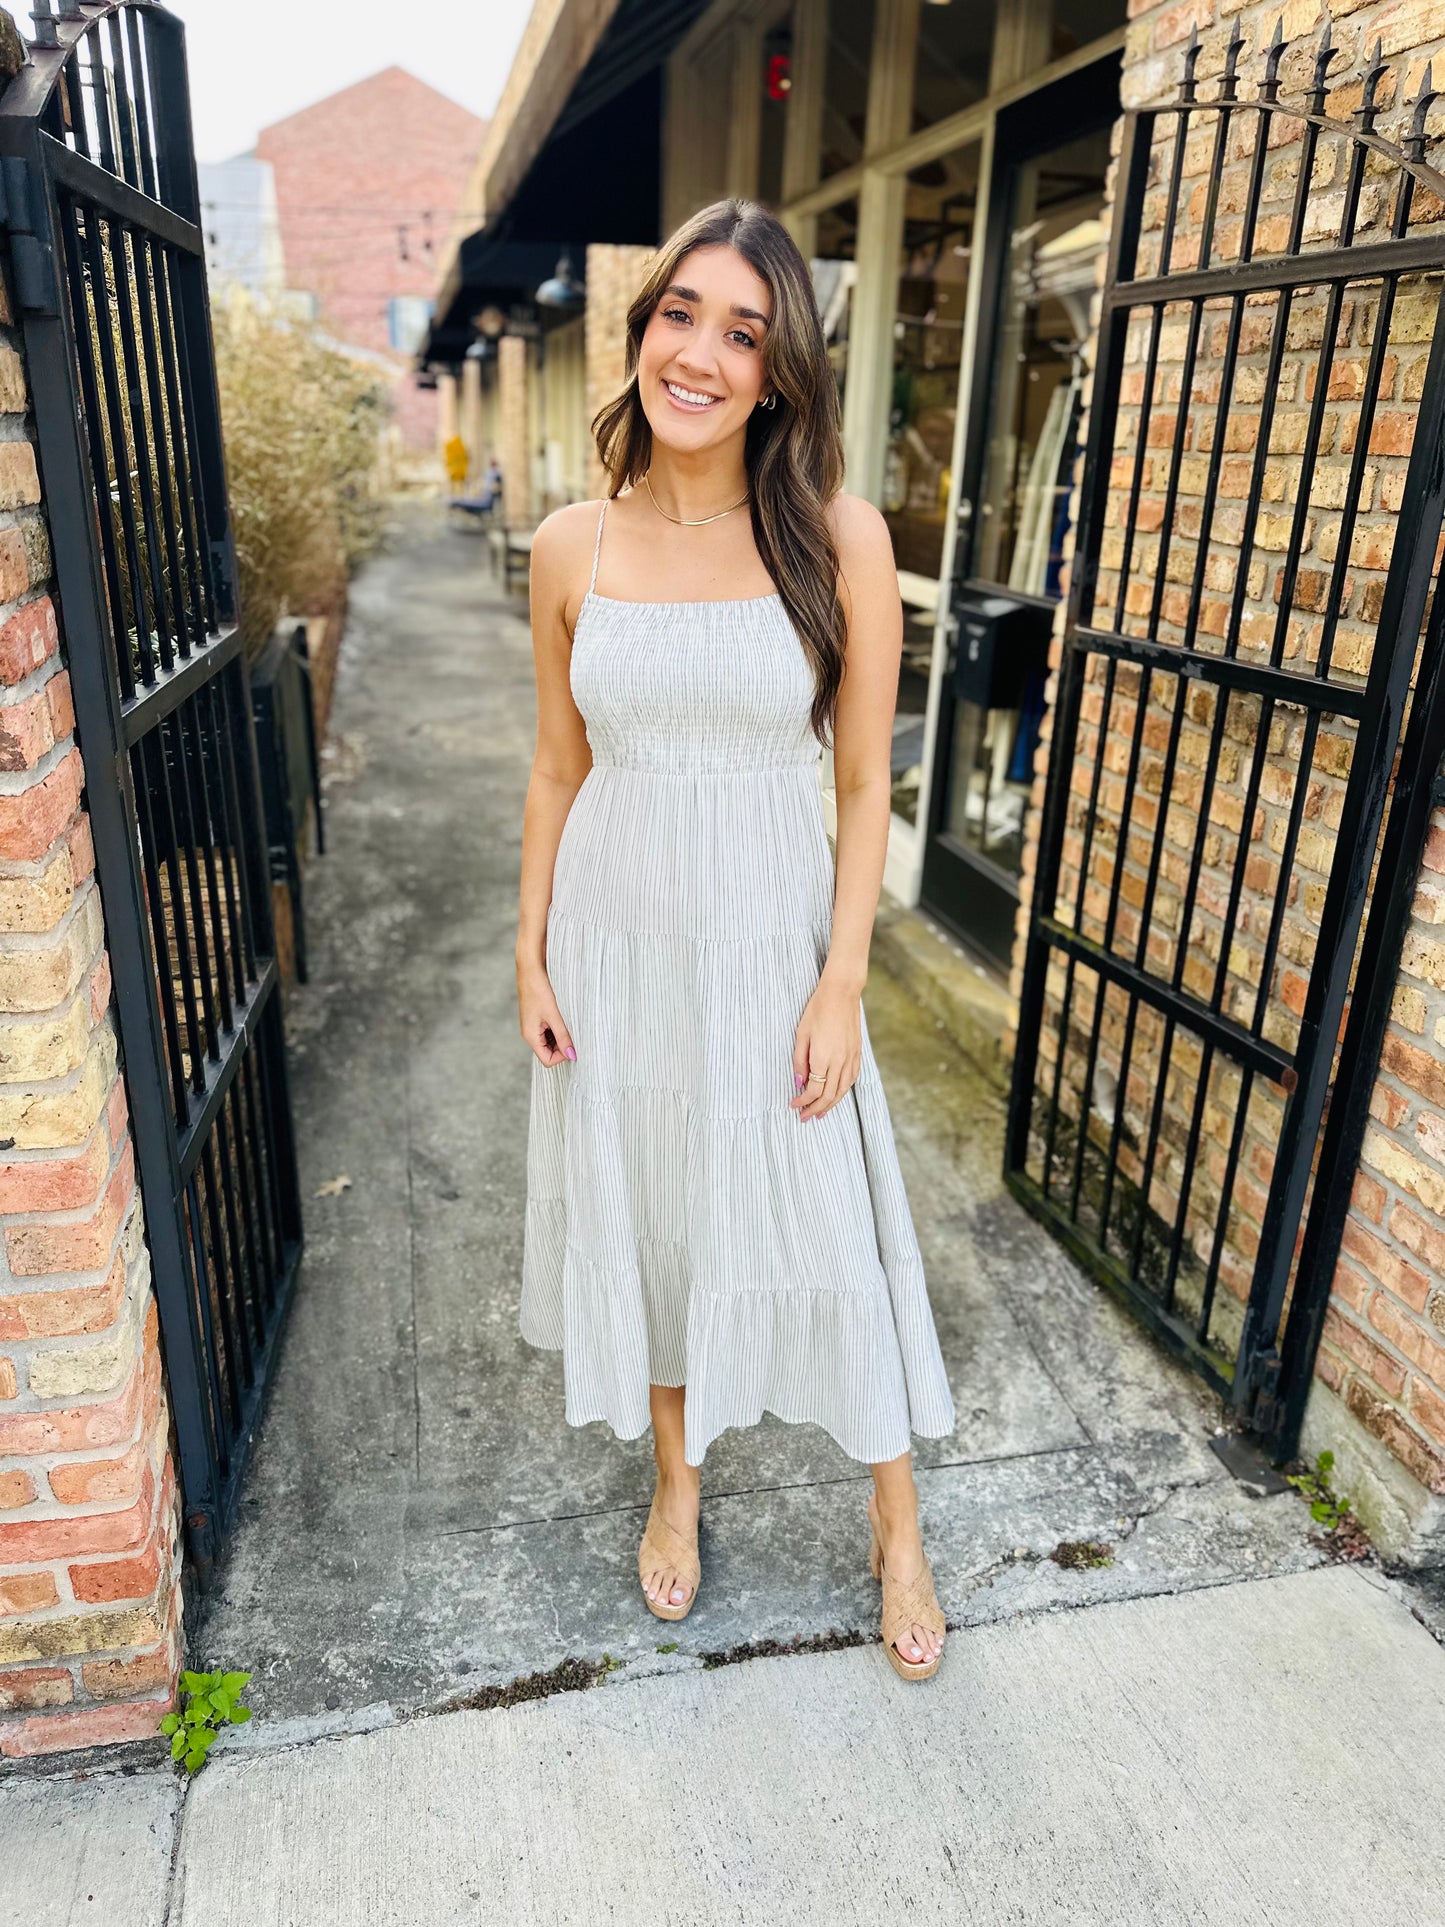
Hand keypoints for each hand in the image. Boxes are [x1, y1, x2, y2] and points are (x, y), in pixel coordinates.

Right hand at [518, 961, 575, 1066]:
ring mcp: (532, 1025)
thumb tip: (572, 1055)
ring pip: (550, 1040)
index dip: (562, 1055)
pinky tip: (563, 1014)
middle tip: (573, 1029)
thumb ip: (564, 1036)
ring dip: (561, 1034)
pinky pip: (549, 1029)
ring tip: (568, 1019)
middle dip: (563, 1045)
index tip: (573, 1041)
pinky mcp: (536, 1017)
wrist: (531, 968)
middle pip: (549, 1051)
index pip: (548, 1060)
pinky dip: (558, 1026)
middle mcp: (529, 1033)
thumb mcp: (555, 1015)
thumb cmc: (539, 989)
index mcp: (530, 1036)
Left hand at [790, 977, 861, 1120]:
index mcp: (823, 1058)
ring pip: (842, 1091)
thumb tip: (799, 1082)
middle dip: (815, 1109)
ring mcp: (851, 1058)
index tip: (793, 1105)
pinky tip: (836, 1096)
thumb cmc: (818, 1010)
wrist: (842, 994)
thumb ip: (799, 1060)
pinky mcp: (857, 1054)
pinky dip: (843, 1092)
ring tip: (820, 1114)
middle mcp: (839, 1062)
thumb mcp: (801, 1034)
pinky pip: (851, 1079)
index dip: (803, 1102)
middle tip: (804, 1117)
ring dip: (831, 1105)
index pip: (814, 1090)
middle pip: (829, 1096)